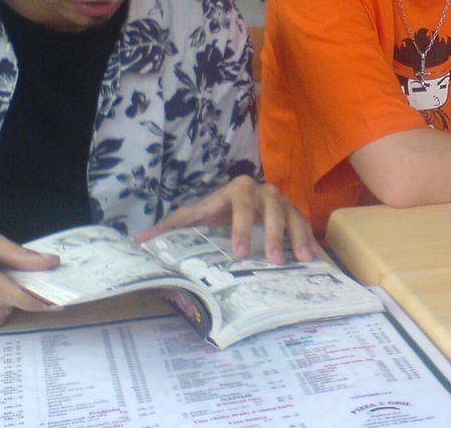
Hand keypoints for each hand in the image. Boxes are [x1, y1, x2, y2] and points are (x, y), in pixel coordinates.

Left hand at [134, 177, 318, 263]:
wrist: (235, 202)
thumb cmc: (212, 212)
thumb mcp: (191, 217)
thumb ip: (168, 228)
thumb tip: (137, 241)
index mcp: (236, 189)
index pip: (240, 206)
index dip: (240, 228)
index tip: (239, 253)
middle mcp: (262, 190)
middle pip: (270, 209)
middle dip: (272, 235)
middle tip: (273, 260)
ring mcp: (280, 200)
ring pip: (291, 215)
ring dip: (297, 237)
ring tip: (300, 260)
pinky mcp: (293, 212)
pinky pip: (303, 223)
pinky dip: (309, 239)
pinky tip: (313, 258)